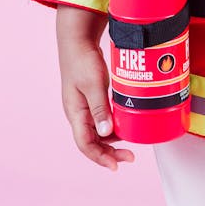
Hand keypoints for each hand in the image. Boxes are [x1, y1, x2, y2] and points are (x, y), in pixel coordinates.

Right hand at [56, 5, 134, 171]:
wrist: (78, 40)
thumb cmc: (82, 60)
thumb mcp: (93, 84)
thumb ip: (99, 108)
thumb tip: (107, 134)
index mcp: (74, 113)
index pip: (85, 144)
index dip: (100, 158)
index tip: (117, 165)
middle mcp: (78, 114)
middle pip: (92, 142)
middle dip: (109, 153)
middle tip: (130, 157)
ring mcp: (83, 108)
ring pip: (97, 133)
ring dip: (112, 143)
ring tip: (129, 146)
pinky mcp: (91, 100)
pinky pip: (101, 121)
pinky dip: (112, 128)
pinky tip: (124, 127)